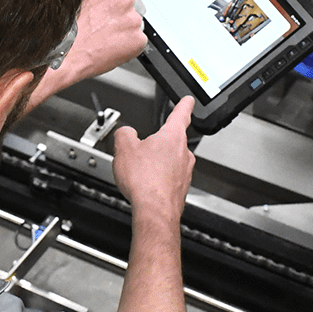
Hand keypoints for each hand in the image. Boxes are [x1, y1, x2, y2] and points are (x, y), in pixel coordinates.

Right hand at [67, 0, 150, 77]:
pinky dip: (129, 43)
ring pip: (137, 22)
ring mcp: (133, 20)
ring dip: (126, 28)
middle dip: (126, 12)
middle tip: (106, 23)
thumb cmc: (70, 25)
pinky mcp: (138, 40)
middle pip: (137, 3)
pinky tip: (111, 45)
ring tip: (105, 35)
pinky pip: (139, 39)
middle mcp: (125, 0)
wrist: (67, 53)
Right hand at [112, 97, 195, 225]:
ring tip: (139, 172)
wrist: (154, 211)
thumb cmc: (145, 180)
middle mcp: (184, 153)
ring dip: (156, 163)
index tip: (188, 100)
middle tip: (142, 149)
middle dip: (158, 143)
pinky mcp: (180, 188)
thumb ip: (124, 134)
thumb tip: (125, 133)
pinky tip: (145, 185)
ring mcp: (184, 172)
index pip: (181, 113)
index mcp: (172, 136)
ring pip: (169, 161)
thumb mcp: (124, 148)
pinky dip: (157, 179)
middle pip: (171, 140)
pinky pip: (167, 178)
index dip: (184, 104)